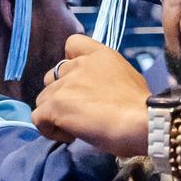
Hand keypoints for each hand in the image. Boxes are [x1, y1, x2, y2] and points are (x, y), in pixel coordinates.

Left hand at [33, 35, 151, 157]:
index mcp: (99, 55)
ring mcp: (64, 84)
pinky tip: (69, 136)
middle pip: (52, 78)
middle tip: (79, 112)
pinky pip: (38, 118)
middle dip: (61, 95)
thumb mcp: (129, 78)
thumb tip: (100, 91)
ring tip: (75, 128)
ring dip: (55, 114)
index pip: (72, 43)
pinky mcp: (55, 105)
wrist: (142, 122)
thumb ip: (107, 77)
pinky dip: (49, 129)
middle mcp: (79, 65)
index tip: (79, 82)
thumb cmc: (142, 107)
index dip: (69, 62)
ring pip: (43, 99)